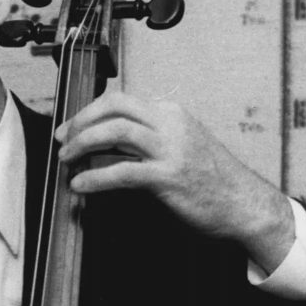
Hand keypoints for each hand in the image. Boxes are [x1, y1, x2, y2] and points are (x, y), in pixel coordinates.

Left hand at [56, 92, 294, 273]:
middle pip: (115, 107)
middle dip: (81, 122)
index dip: (89, 113)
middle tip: (62, 140)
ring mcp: (171, 148)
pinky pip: (122, 171)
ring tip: (66, 160)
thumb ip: (148, 140)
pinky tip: (80, 185)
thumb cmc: (210, 181)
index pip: (120, 101)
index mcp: (171, 113)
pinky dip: (94, 177)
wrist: (244, 204)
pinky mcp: (168, 176)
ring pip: (116, 131)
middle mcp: (170, 123)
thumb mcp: (179, 147)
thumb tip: (106, 145)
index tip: (70, 129)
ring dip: (82, 144)